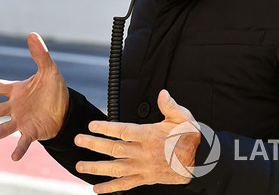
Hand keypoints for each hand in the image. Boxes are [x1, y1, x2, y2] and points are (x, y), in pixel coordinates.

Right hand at [0, 32, 68, 160]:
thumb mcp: (49, 70)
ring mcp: (21, 121)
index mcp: (16, 91)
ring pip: (3, 128)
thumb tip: (32, 34)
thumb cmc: (54, 89)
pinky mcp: (31, 133)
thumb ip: (40, 54)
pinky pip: (23, 142)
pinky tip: (14, 158)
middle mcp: (15, 107)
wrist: (66, 109)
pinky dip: (19, 149)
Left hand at [73, 89, 200, 193]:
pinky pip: (125, 185)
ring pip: (116, 168)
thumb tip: (162, 93)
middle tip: (77, 140)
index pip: (124, 131)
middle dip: (94, 145)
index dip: (106, 128)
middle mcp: (143, 153)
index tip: (91, 125)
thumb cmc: (189, 137)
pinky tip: (97, 188)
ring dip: (96, 168)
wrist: (201, 162)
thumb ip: (170, 106)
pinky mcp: (145, 179)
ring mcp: (143, 168)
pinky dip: (111, 188)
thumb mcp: (183, 118)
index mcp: (149, 136)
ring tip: (79, 166)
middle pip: (114, 149)